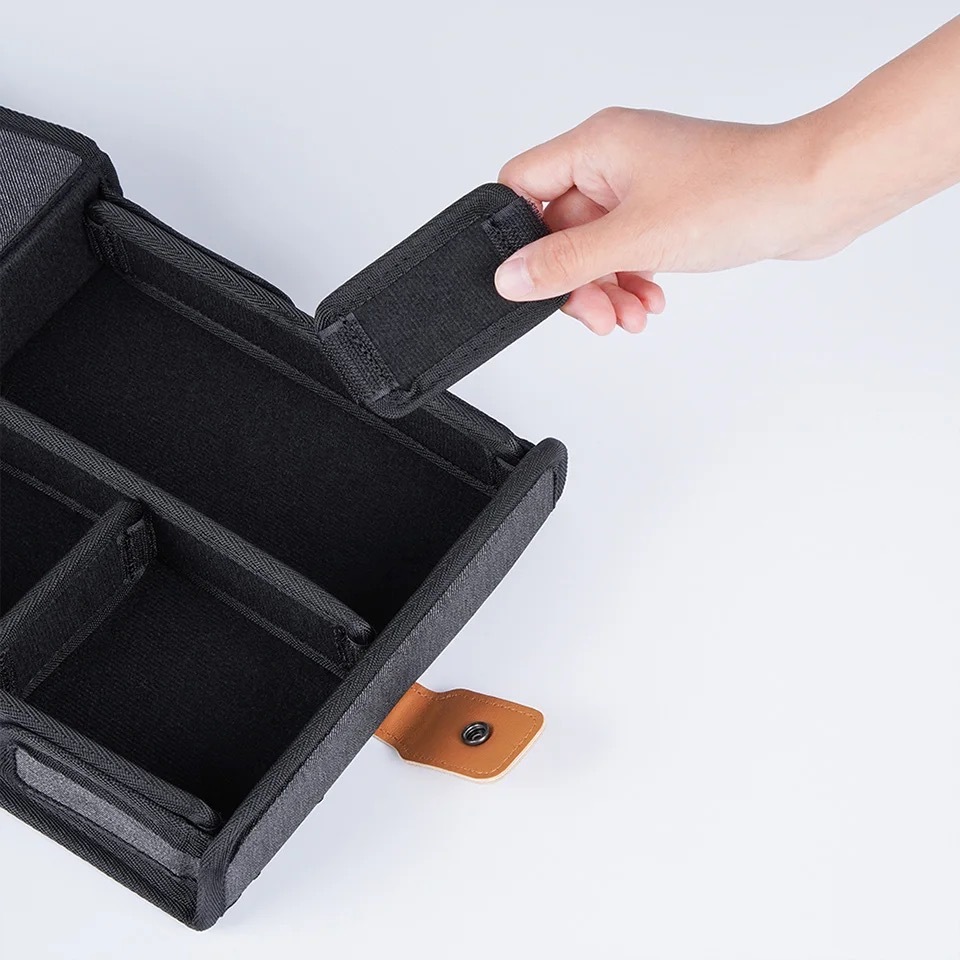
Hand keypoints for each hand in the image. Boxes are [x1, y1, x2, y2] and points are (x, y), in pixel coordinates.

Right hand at [495, 107, 826, 333]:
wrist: (815, 196)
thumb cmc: (741, 192)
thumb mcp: (636, 238)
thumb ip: (565, 262)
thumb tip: (510, 278)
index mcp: (597, 146)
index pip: (523, 187)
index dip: (518, 238)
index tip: (531, 280)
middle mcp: (616, 162)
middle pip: (560, 230)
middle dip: (577, 281)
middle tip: (596, 315)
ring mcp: (645, 187)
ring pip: (596, 249)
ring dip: (607, 289)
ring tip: (630, 316)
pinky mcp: (670, 211)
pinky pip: (629, 252)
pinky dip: (633, 282)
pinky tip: (650, 302)